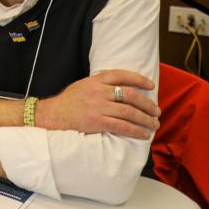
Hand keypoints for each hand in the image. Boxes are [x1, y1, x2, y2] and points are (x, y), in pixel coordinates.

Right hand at [36, 69, 160, 138]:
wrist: (52, 115)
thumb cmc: (67, 102)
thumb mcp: (82, 86)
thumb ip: (99, 85)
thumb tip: (121, 90)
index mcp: (94, 81)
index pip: (120, 75)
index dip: (138, 79)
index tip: (150, 85)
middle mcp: (98, 92)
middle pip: (129, 95)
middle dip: (146, 103)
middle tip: (156, 111)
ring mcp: (98, 107)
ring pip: (129, 112)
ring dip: (145, 119)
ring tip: (154, 124)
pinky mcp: (97, 122)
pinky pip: (122, 126)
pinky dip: (136, 131)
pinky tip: (144, 134)